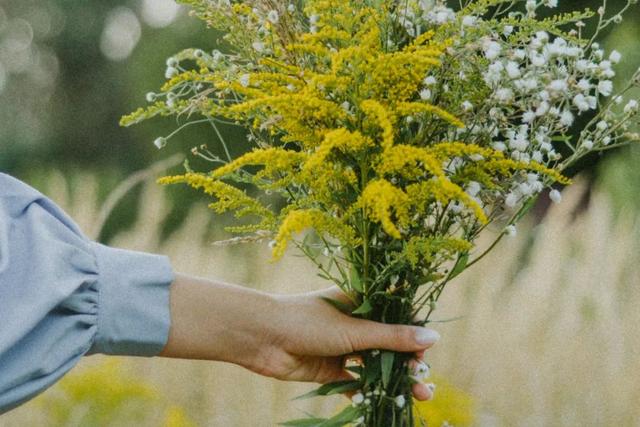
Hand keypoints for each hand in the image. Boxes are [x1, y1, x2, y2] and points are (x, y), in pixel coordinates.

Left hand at [251, 286, 438, 400]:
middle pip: (390, 345)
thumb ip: (393, 336)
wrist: (262, 337)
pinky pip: (357, 382)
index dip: (415, 336)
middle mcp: (355, 324)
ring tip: (418, 396)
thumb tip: (433, 338)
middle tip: (423, 381)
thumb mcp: (355, 329)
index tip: (426, 354)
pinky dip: (371, 392)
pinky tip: (384, 402)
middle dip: (409, 363)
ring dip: (396, 380)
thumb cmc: (308, 321)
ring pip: (377, 366)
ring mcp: (343, 347)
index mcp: (362, 302)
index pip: (398, 318)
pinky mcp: (331, 369)